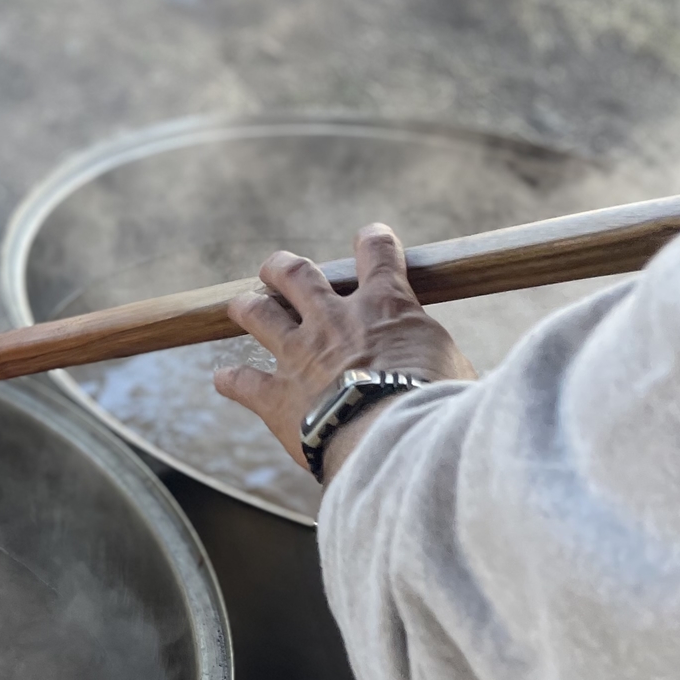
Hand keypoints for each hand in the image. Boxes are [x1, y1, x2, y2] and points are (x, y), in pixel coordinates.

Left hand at [212, 224, 476, 479]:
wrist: (396, 441)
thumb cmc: (438, 407)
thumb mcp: (455, 367)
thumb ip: (435, 357)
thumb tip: (446, 372)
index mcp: (386, 307)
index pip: (377, 253)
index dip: (372, 241)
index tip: (370, 238)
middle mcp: (334, 320)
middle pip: (295, 274)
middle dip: (282, 267)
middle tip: (277, 269)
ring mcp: (299, 355)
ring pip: (257, 312)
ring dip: (247, 305)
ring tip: (242, 305)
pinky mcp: (275, 396)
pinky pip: (241, 380)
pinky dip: (231, 379)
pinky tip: (224, 379)